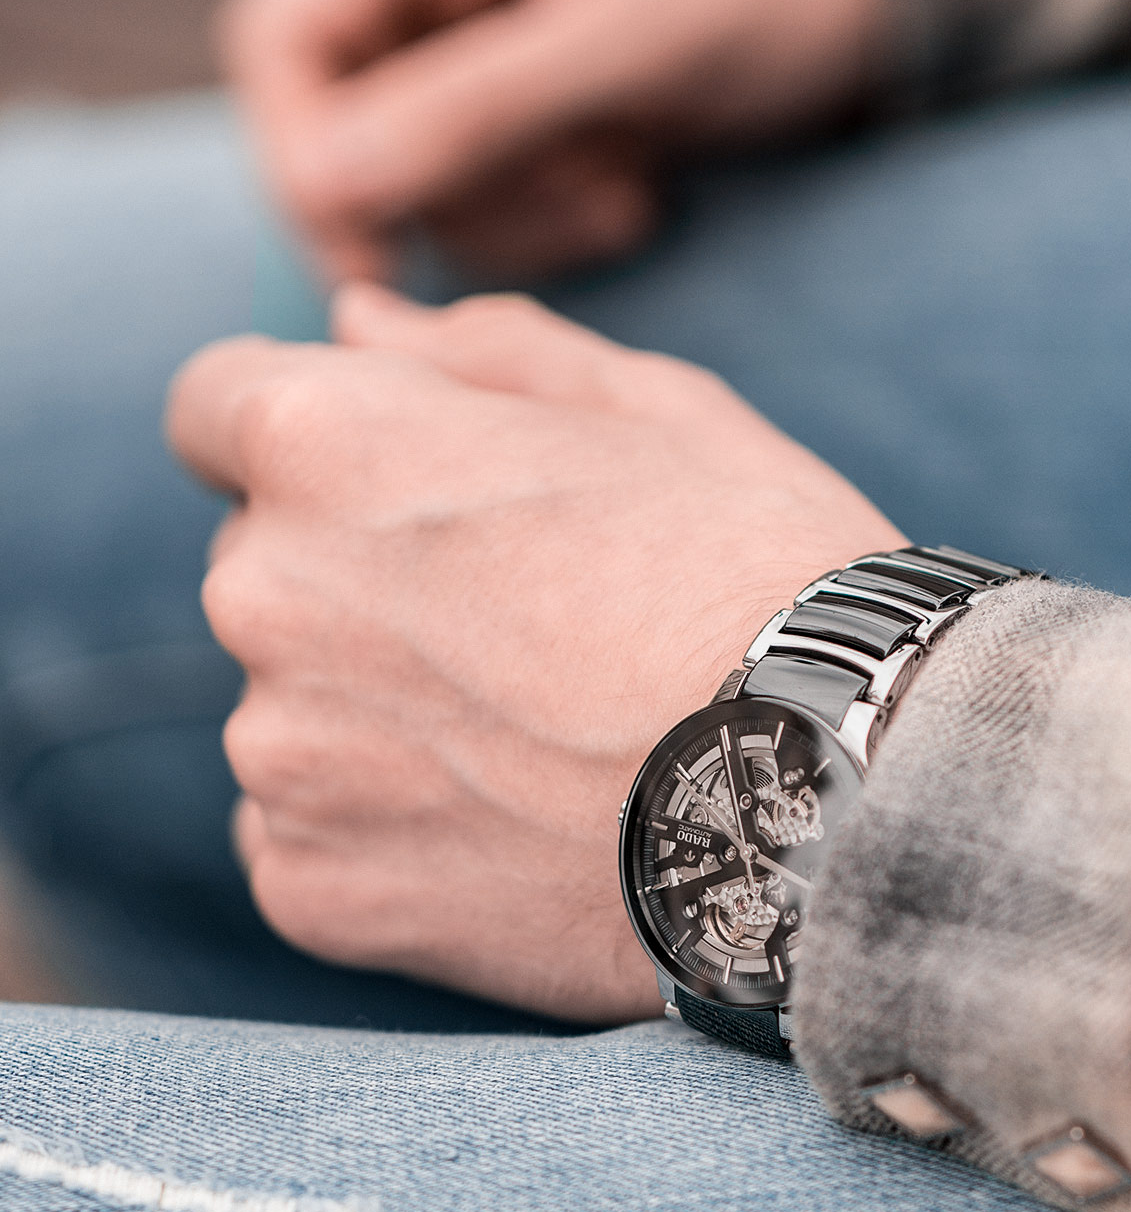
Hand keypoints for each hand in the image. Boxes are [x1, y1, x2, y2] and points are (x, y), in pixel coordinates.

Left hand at [167, 286, 906, 1021]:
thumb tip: (356, 322)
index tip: (403, 492)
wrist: (832, 804)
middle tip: (527, 638)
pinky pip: (311, 842)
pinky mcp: (316, 889)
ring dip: (379, 720)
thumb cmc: (762, 585)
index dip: (316, 439)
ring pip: (294, 715)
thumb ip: (486, 352)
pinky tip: (511, 838)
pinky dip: (387, 839)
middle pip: (263, 569)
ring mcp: (282, 757)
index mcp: (330, 444)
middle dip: (363, 584)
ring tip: (538, 752)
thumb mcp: (661, 414)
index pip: (217, 408)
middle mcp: (263, 594)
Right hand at [220, 0, 893, 283]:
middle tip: (570, 198)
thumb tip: (320, 188)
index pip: (283, 49)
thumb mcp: (617, 45)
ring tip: (620, 179)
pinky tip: (628, 185)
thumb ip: (473, 105)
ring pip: (421, 192)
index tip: (372, 269)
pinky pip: (487, 215)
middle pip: (341, 134)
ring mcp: (468, 67)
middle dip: (450, 202)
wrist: (843, 17)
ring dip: (519, 222)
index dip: (310, 163)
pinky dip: (551, 227)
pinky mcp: (518, 130)